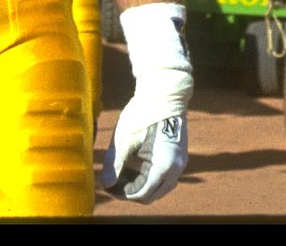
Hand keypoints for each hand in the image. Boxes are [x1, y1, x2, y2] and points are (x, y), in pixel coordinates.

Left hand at [104, 3, 191, 202]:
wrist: (164, 91)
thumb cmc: (143, 113)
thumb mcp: (125, 139)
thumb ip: (115, 164)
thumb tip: (105, 184)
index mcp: (164, 166)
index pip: (142, 194)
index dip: (123, 193)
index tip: (108, 186)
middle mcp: (177, 169)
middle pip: (152, 194)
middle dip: (131, 191)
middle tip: (112, 181)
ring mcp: (180, 163)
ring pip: (159, 187)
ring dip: (141, 184)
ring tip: (121, 173)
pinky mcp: (179, 156)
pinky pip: (165, 177)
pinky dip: (150, 177)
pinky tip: (134, 165)